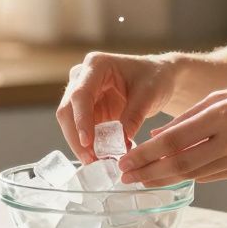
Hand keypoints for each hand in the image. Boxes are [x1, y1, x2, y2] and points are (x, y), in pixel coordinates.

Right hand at [57, 51, 178, 162]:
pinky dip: (89, 145)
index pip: (81, 94)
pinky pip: (81, 130)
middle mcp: (83, 77)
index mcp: (97, 65)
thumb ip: (134, 116)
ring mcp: (82, 94)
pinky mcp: (87, 109)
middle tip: (91, 160)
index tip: (87, 142)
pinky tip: (100, 157)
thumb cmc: (155, 77)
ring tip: (98, 162)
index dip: (81, 119)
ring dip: (81, 144)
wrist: (159, 77)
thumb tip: (121, 142)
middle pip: (68, 110)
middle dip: (77, 137)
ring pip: (70, 123)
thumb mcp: (149, 94)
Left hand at [117, 80, 226, 186]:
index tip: (124, 160)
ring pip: (194, 174)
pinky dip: (188, 176)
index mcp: (223, 114)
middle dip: (147, 172)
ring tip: (140, 181)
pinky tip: (170, 177)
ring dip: (163, 179)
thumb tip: (157, 136)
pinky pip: (211, 175)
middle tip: (123, 177)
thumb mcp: (225, 94)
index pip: (174, 140)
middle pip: (179, 164)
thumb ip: (190, 116)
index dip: (145, 154)